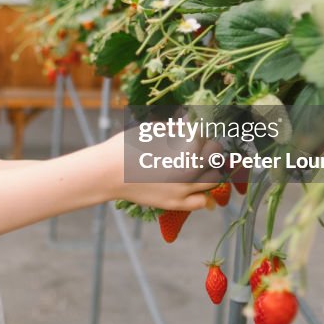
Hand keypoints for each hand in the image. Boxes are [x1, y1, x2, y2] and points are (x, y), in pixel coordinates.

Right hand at [101, 129, 222, 210]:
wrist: (108, 172)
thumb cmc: (127, 146)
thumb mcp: (152, 130)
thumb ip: (174, 127)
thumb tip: (188, 120)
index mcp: (186, 147)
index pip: (206, 135)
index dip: (199, 130)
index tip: (192, 130)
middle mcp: (191, 169)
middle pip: (215, 156)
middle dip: (208, 148)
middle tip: (197, 145)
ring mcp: (184, 189)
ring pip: (213, 179)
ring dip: (209, 169)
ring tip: (197, 164)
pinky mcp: (175, 203)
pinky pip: (202, 202)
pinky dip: (204, 195)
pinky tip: (195, 186)